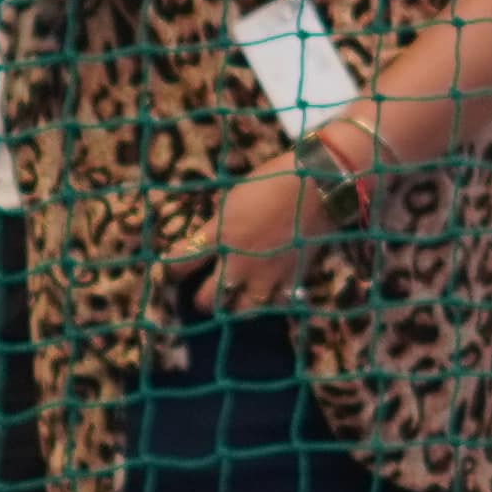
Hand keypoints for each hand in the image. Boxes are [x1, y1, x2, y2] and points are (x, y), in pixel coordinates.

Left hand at [186, 146, 337, 314]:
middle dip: (201, 299)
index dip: (172, 271)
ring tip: (235, 300)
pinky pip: (273, 305)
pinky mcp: (290, 281)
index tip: (175, 273)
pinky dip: (267, 302)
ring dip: (233, 307)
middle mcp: (236, 262)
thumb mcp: (234, 197)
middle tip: (205, 293)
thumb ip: (219, 223)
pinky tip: (266, 296)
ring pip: (238, 311)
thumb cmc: (273, 180)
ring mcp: (264, 276)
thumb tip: (208, 237)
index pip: (180, 263)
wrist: (318, 186)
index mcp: (218, 235)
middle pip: (206, 300)